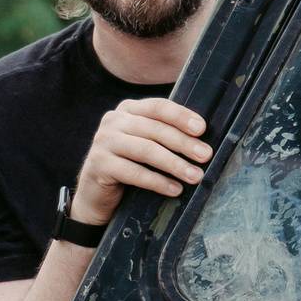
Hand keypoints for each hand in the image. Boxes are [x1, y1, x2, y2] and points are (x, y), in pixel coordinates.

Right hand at [71, 99, 210, 226]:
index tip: (202, 129)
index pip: (158, 107)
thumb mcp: (144, 144)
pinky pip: (134, 172)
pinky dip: (158, 182)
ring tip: (195, 176)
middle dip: (184, 143)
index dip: (181, 116)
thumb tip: (202, 139)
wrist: (95, 193)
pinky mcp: (99, 164)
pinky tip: (174, 189)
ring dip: (174, 164)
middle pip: (155, 129)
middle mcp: (114, 120)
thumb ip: (163, 134)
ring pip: (146, 150)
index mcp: (128, 110)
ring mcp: (104, 141)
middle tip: (205, 156)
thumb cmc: (128, 166)